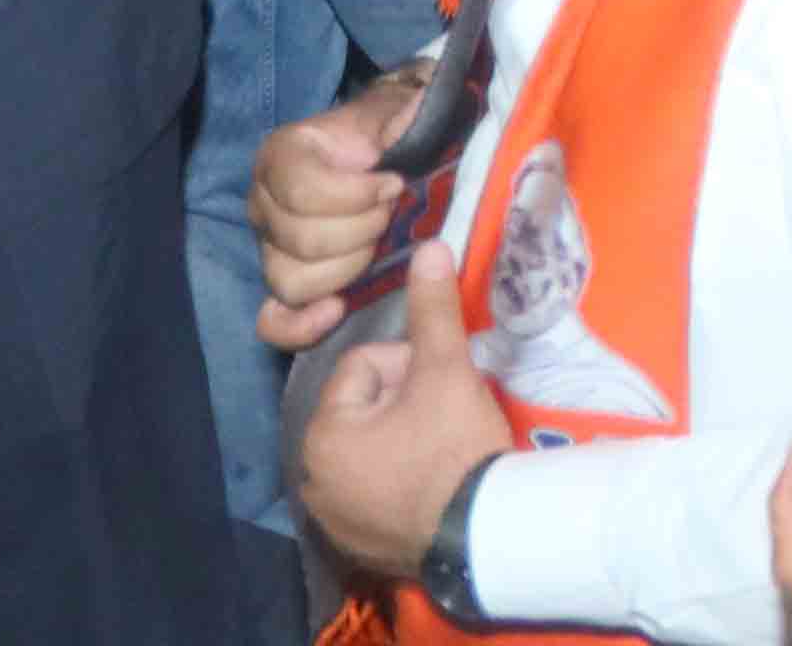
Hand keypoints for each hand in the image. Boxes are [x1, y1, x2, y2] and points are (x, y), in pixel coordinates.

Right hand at [251, 63, 421, 345]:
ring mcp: (268, 248)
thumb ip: (404, 113)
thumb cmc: (386, 134)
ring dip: (346, 268)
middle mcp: (262, 204)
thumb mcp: (396, 113)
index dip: (356, 196)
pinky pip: (274, 321)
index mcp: (281, 157)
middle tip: (391, 214)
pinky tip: (337, 309)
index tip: (394, 184)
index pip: (303, 191)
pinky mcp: (283, 284)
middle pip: (301, 240)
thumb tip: (418, 108)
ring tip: (376, 244)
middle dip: (360, 230)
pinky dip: (301, 326)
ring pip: (292, 281)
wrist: (384, 157)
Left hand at [288, 252, 510, 581]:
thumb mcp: (445, 370)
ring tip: (443, 447)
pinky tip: (432, 484)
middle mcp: (311, 477)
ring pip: (370, 449)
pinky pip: (373, 492)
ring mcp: (331, 518)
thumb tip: (430, 245)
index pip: (364, 366)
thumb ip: (432, 310)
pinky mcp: (355, 545)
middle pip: (364, 408)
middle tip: (446, 414)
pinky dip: (398, 482)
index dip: (410, 365)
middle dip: (404, 402)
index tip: (442, 386)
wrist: (479, 532)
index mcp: (322, 432)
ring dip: (401, 439)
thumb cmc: (452, 445)